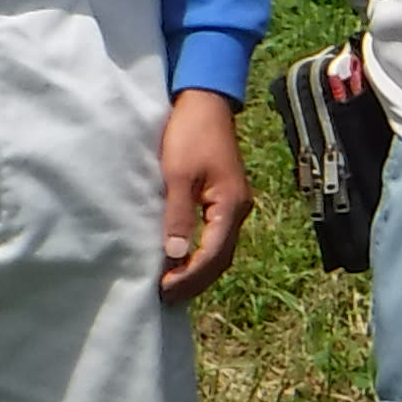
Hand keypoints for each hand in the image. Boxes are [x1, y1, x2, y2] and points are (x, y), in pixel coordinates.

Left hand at [159, 92, 249, 300]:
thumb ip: (177, 214)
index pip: (212, 254)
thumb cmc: (189, 134)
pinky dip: (201, 255)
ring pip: (221, 251)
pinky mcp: (226, 200)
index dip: (189, 276)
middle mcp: (238, 210)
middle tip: (166, 297)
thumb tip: (174, 254)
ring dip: (199, 271)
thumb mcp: (177, 174)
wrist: (205, 103)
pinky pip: (217, 238)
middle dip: (195, 281)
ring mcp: (235, 206)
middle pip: (221, 259)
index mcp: (230, 205)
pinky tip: (183, 260)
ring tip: (172, 286)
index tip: (163, 290)